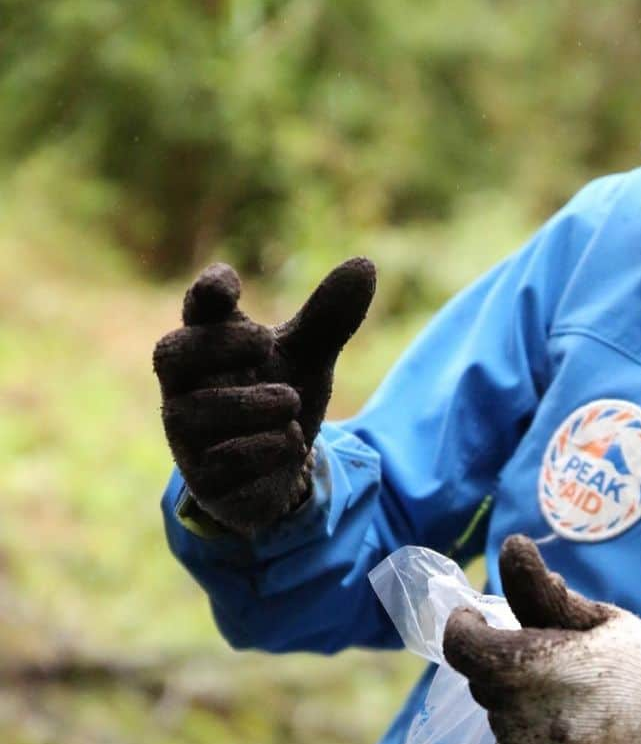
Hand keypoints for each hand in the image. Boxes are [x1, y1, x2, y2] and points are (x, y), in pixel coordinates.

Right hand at [153, 257, 375, 534]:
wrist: (280, 472)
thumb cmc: (278, 398)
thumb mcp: (308, 357)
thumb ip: (328, 318)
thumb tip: (364, 265)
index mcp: (209, 344)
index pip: (196, 308)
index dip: (206, 291)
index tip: (228, 285)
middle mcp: (185, 386)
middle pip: (171, 353)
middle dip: (216, 346)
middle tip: (266, 340)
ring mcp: (187, 434)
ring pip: (195, 412)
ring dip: (250, 404)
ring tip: (292, 402)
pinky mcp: (204, 479)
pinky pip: (221, 462)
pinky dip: (261, 449)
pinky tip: (289, 440)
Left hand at [442, 536, 640, 743]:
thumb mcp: (600, 620)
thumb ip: (541, 591)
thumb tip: (511, 546)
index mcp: (530, 668)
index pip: (462, 646)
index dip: (465, 627)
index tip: (480, 618)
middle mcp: (521, 721)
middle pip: (484, 685)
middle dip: (507, 669)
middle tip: (558, 665)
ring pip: (502, 724)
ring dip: (522, 710)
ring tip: (579, 707)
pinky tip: (581, 738)